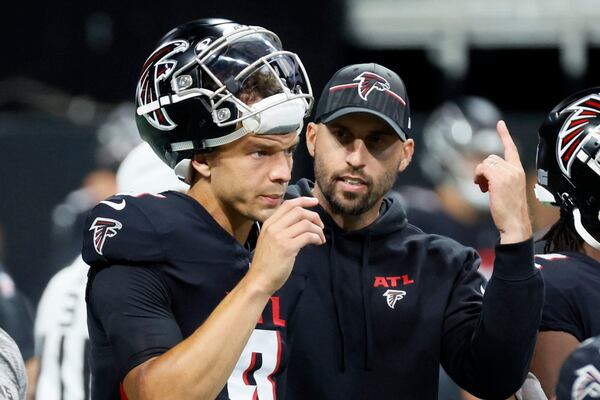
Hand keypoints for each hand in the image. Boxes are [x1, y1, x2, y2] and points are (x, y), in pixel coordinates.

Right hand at [247, 196, 324, 293]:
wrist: (259, 279)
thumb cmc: (266, 262)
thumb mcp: (269, 240)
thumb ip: (281, 229)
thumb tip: (301, 223)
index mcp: (268, 223)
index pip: (288, 204)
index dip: (303, 200)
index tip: (314, 201)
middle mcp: (273, 227)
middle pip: (298, 211)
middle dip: (313, 216)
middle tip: (320, 226)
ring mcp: (280, 237)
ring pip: (305, 223)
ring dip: (317, 229)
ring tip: (320, 238)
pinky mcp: (287, 248)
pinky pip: (308, 236)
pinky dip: (317, 237)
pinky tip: (318, 242)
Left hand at [474, 120, 531, 243]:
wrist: (516, 224)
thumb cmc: (510, 211)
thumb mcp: (509, 190)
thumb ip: (501, 178)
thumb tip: (486, 173)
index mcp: (519, 170)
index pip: (511, 148)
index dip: (504, 135)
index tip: (500, 123)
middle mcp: (515, 169)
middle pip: (491, 158)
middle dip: (484, 170)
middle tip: (484, 185)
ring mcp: (508, 173)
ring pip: (485, 163)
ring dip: (480, 175)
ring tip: (484, 188)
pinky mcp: (499, 179)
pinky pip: (482, 169)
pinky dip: (478, 177)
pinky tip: (482, 188)